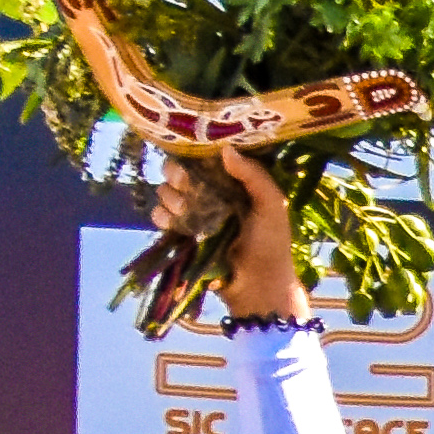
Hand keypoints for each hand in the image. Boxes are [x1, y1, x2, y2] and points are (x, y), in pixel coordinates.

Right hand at [163, 150, 304, 321]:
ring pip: (166, 192)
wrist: (258, 283)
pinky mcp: (182, 233)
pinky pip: (160, 216)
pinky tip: (171, 221)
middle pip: (179, 172)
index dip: (194, 156)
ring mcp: (194, 214)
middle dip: (176, 175)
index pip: (204, 159)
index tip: (194, 160)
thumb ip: (254, 175)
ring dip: (170, 197)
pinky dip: (161, 215)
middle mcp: (210, 195)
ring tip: (185, 210)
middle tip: (184, 184)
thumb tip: (225, 149)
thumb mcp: (272, 205)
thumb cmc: (272, 243)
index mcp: (231, 183)